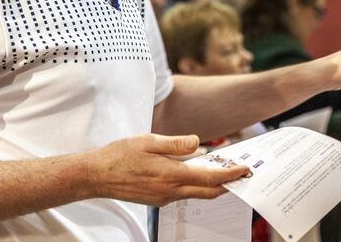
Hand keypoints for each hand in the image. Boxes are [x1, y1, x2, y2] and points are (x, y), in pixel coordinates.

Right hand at [86, 133, 249, 206]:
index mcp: (170, 175)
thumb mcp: (149, 140)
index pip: (209, 178)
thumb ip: (176, 144)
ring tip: (222, 169)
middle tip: (241, 173)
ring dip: (211, 184)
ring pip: (196, 193)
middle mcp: (170, 191)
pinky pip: (183, 193)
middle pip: (208, 191)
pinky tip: (195, 172)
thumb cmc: (120, 155)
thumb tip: (198, 143)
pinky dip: (195, 185)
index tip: (244, 168)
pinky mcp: (157, 199)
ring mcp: (163, 198)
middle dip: (227, 183)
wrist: (96, 176)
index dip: (229, 174)